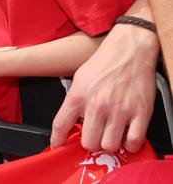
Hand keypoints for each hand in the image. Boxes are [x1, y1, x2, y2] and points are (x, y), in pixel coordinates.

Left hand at [51, 24, 158, 152]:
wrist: (128, 50)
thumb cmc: (104, 62)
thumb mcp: (79, 79)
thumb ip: (74, 100)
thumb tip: (71, 120)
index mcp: (78, 96)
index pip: (61, 125)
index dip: (57, 140)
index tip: (58, 146)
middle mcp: (97, 106)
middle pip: (89, 143)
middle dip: (91, 143)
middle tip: (94, 136)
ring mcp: (119, 111)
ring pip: (110, 146)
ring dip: (110, 144)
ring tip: (111, 134)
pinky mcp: (140, 113)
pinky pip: (133, 142)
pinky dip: (130, 144)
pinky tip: (127, 136)